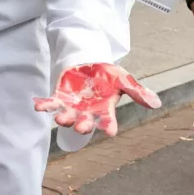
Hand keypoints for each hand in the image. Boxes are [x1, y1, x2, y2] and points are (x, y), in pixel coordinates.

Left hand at [34, 63, 160, 136]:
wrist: (90, 63)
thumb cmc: (108, 75)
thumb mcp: (123, 79)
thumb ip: (137, 91)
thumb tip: (156, 103)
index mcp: (104, 110)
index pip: (108, 121)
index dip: (109, 126)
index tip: (111, 131)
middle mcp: (87, 113)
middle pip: (85, 122)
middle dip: (83, 126)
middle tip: (81, 127)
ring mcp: (73, 107)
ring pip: (68, 116)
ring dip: (63, 118)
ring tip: (60, 119)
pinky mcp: (60, 99)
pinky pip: (51, 104)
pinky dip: (45, 106)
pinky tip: (37, 106)